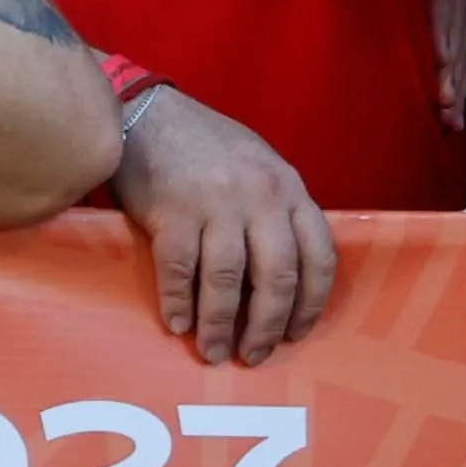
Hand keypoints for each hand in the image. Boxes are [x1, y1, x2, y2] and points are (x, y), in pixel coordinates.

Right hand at [110, 84, 334, 363]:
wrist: (146, 110)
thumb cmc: (205, 143)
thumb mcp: (260, 167)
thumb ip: (276, 211)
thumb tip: (277, 274)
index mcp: (289, 189)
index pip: (319, 257)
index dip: (311, 304)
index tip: (295, 333)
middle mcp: (261, 198)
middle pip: (276, 277)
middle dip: (266, 326)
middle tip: (254, 356)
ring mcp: (216, 205)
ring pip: (227, 281)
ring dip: (220, 324)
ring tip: (213, 352)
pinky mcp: (171, 212)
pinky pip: (179, 270)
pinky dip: (179, 302)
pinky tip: (178, 323)